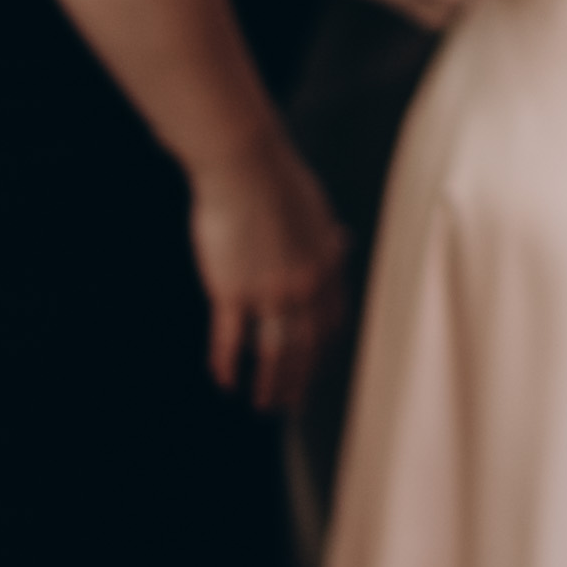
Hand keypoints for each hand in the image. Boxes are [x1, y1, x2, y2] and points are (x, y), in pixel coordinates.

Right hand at [190, 137, 349, 412]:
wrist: (243, 161)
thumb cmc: (275, 175)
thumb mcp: (316, 207)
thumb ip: (326, 234)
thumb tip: (341, 239)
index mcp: (327, 266)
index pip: (331, 322)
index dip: (322, 349)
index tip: (313, 365)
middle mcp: (303, 286)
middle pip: (306, 346)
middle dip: (300, 379)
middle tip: (292, 402)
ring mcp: (267, 291)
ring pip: (274, 352)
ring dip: (270, 384)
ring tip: (264, 404)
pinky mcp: (230, 290)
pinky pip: (230, 339)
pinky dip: (227, 364)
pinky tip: (225, 380)